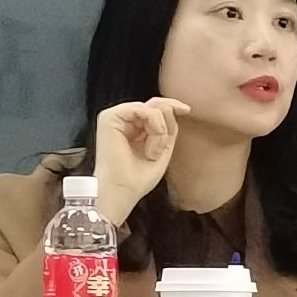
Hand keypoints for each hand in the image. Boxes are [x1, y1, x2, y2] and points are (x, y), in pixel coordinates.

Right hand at [91, 98, 188, 225]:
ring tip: (153, 153)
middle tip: (163, 144)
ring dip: (160, 131)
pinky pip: (142, 109)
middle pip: (154, 104)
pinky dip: (153, 126)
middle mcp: (123, 119)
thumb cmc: (138, 178)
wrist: (123, 192)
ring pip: (151, 108)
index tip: (187, 110)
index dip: (172, 107)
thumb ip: (167, 128)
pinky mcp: (109, 117)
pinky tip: (150, 147)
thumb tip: (172, 109)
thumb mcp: (162, 148)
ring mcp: (116, 117)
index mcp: (133, 127)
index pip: (155, 108)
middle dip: (167, 121)